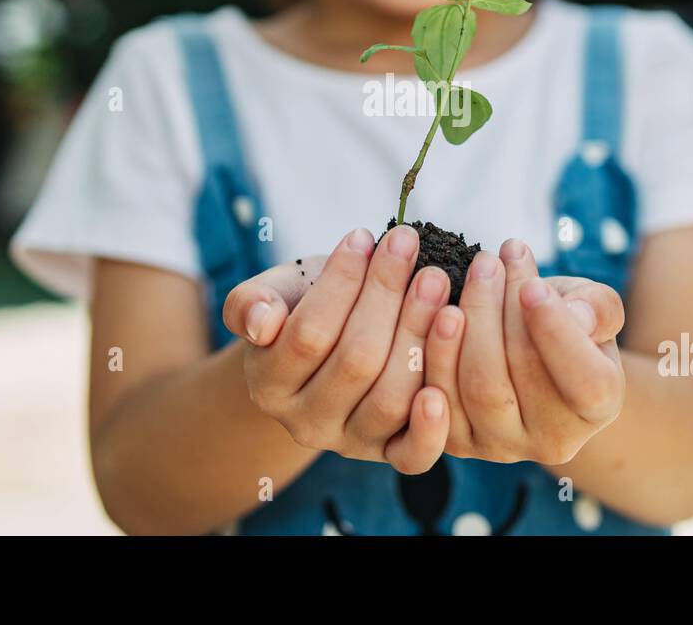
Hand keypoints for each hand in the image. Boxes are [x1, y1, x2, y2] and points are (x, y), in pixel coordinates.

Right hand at [222, 225, 453, 473]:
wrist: (332, 338)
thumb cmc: (306, 306)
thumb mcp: (272, 293)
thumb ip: (251, 302)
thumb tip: (262, 321)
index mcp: (269, 384)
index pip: (309, 334)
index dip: (340, 283)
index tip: (364, 236)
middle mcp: (306, 422)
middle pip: (356, 362)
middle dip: (386, 296)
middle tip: (409, 247)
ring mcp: (351, 442)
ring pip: (389, 398)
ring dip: (420, 335)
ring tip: (435, 282)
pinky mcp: (391, 454)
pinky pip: (411, 457)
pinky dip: (430, 429)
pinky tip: (441, 391)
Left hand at [422, 239, 625, 464]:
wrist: (528, 348)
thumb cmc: (567, 320)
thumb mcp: (593, 305)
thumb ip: (596, 307)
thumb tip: (574, 314)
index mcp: (599, 407)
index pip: (585, 381)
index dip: (557, 333)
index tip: (533, 286)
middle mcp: (553, 439)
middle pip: (520, 376)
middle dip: (496, 309)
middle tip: (488, 260)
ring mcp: (502, 446)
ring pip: (475, 387)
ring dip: (465, 321)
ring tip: (467, 276)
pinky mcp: (458, 442)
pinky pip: (437, 398)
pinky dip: (433, 349)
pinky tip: (437, 308)